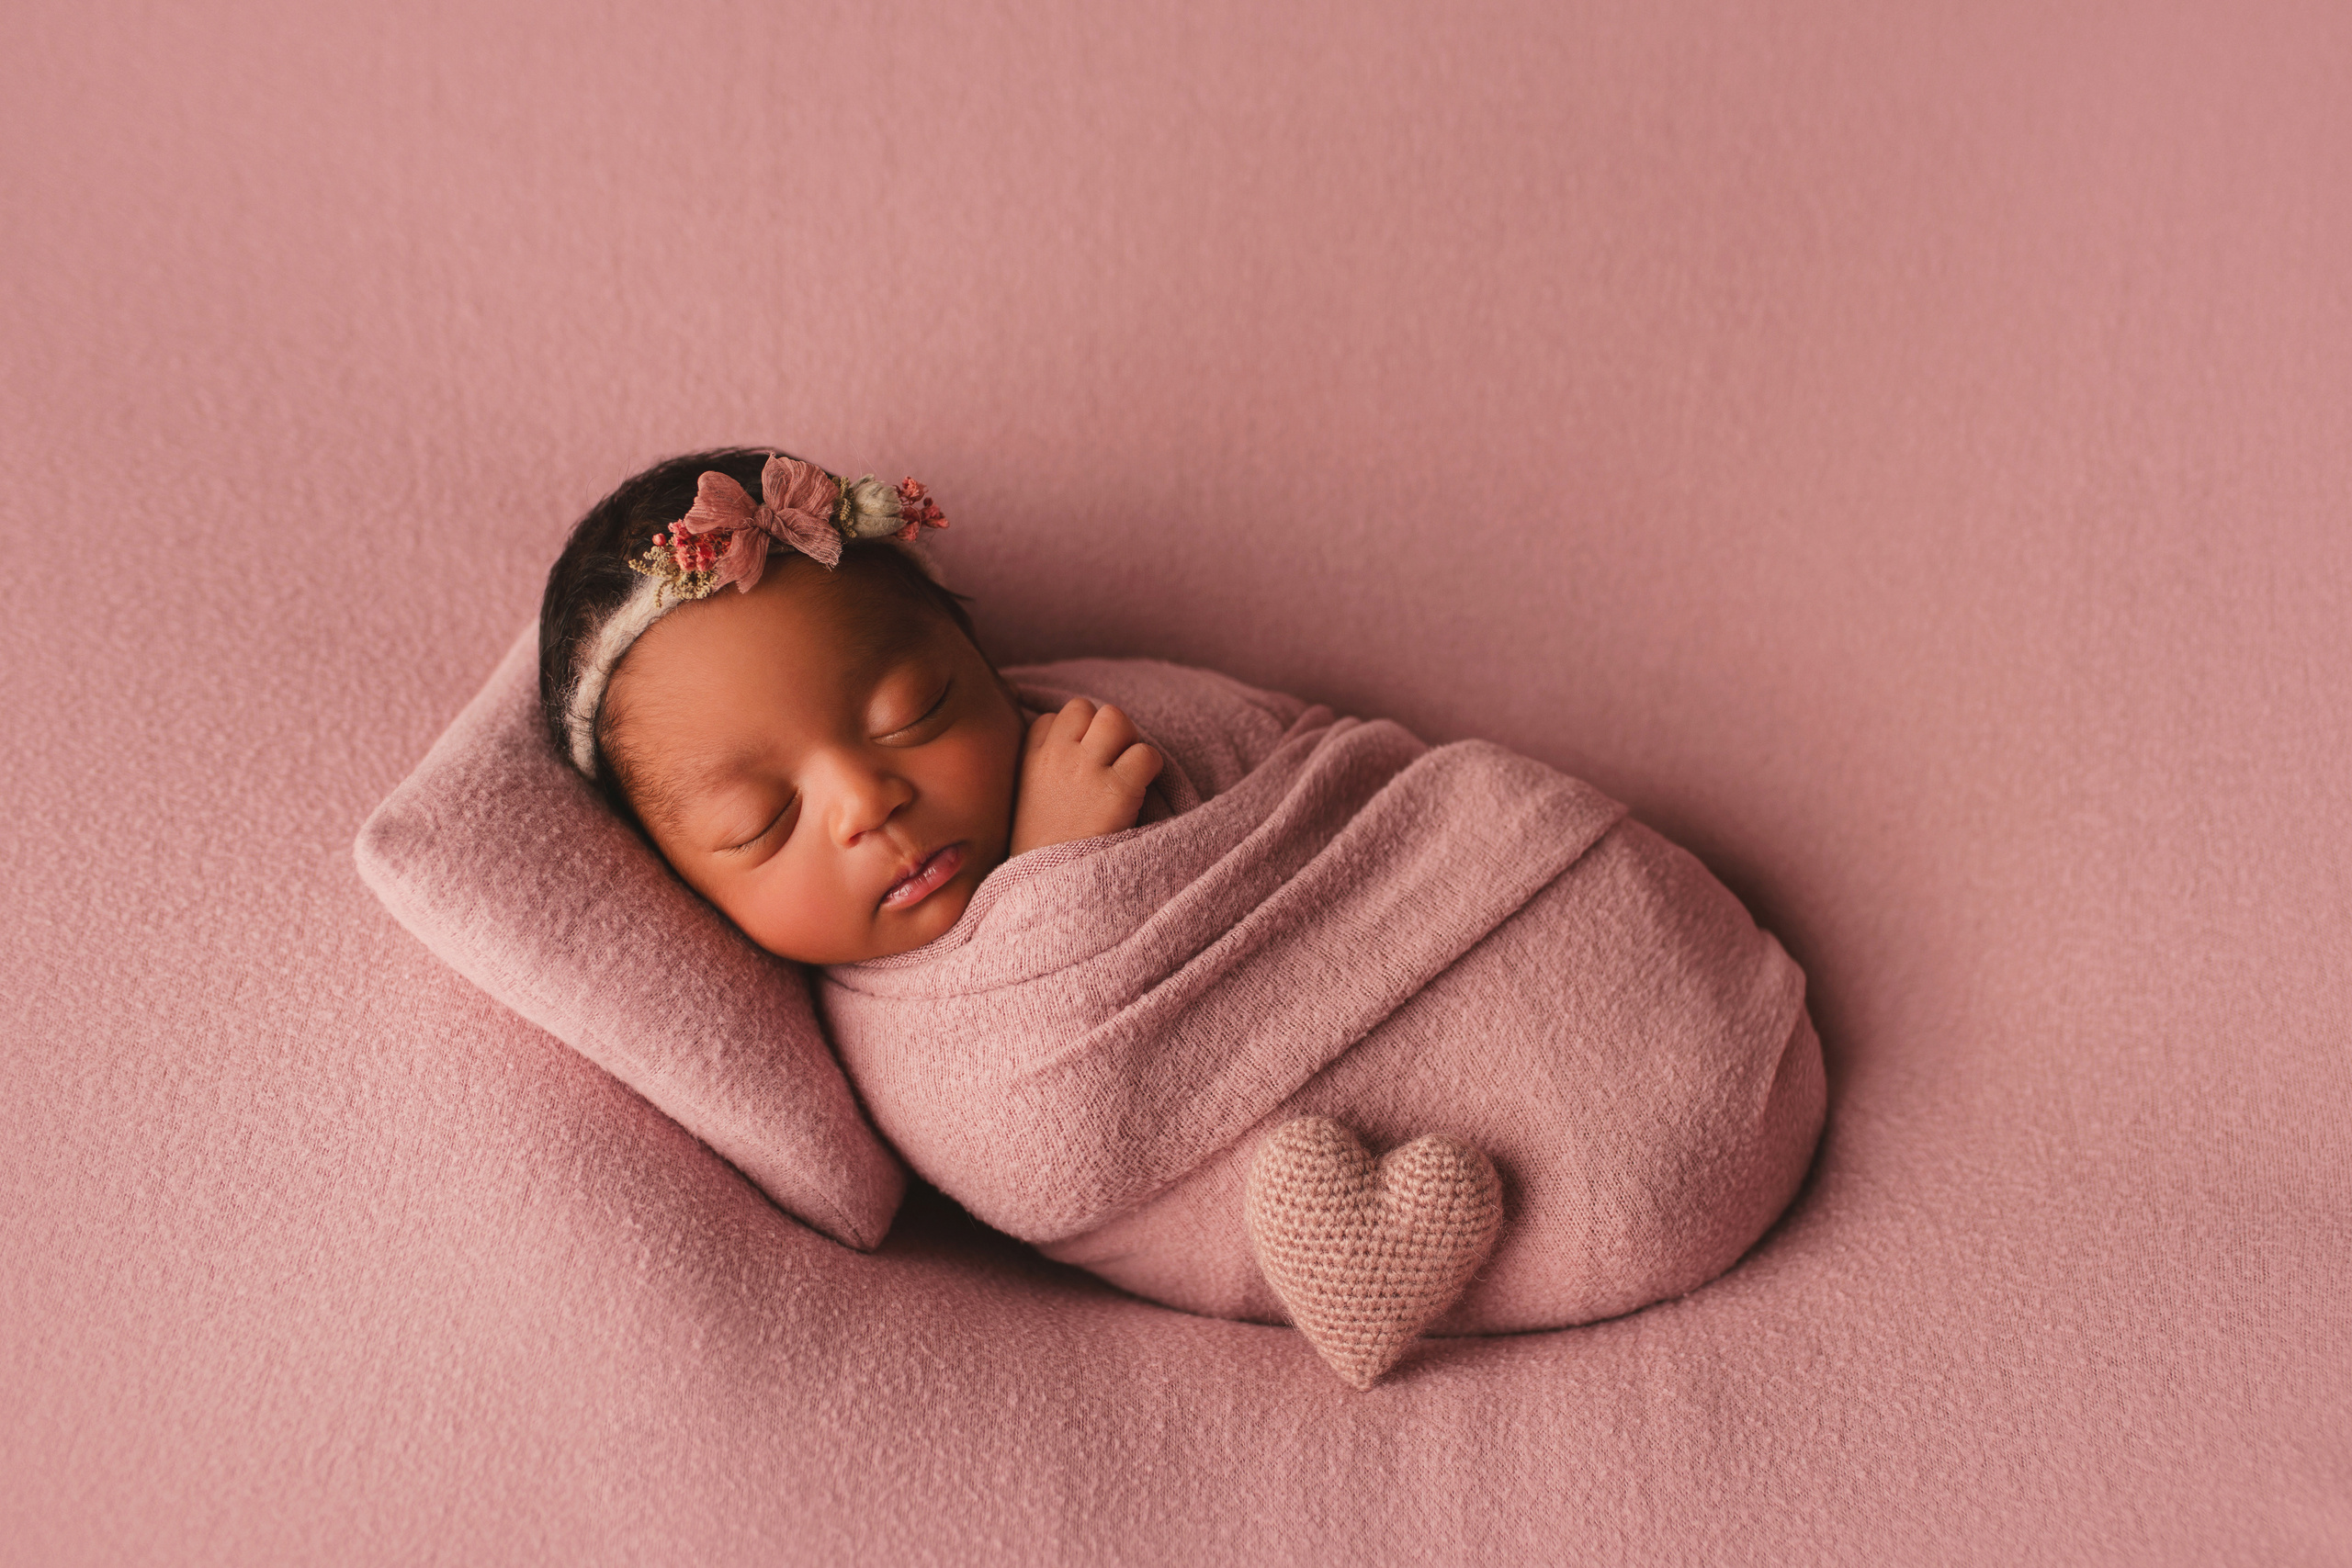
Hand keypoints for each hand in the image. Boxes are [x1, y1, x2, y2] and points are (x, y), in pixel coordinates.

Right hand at [1009, 698, 1163, 855]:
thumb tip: (1072, 753)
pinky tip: (1141, 790)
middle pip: (1085, 707)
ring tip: (1127, 772)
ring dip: (1128, 740)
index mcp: (1029, 760)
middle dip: (1103, 729)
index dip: (1072, 737)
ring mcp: (1085, 770)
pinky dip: (1151, 767)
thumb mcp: (1025, 802)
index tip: (1078, 765)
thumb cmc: (1041, 852)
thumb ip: (1042, 772)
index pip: (1053, 718)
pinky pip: (1146, 753)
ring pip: (1115, 718)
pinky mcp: (1117, 789)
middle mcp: (1056, 757)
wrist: (1048, 890)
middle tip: (1111, 762)